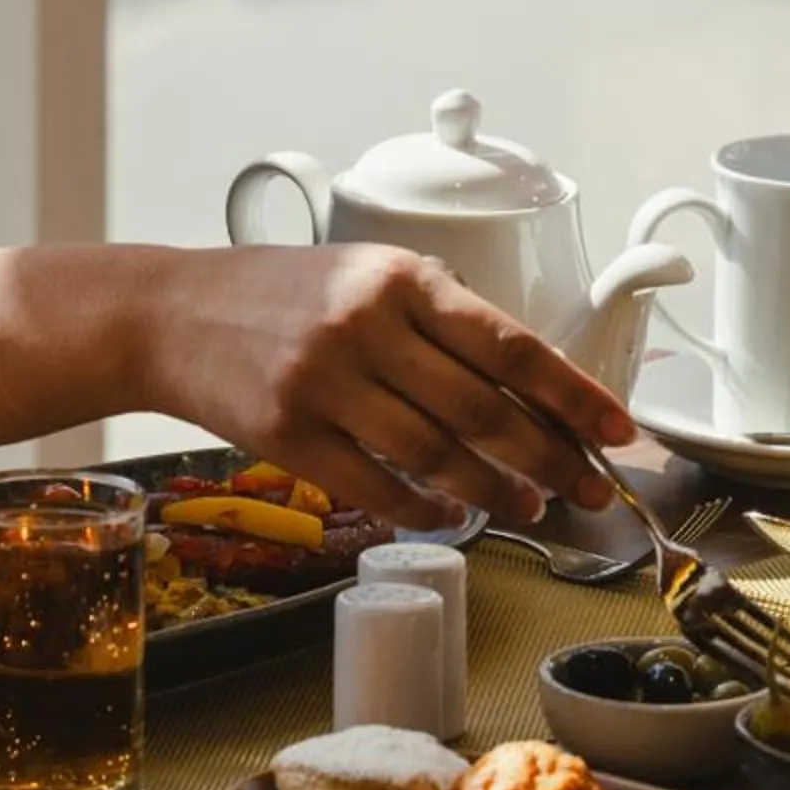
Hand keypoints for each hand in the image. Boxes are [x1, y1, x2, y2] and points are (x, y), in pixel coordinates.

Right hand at [139, 244, 637, 531]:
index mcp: (402, 278)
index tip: (618, 429)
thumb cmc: (284, 295)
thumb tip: (528, 385)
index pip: (511, 344)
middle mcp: (367, 326)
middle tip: (587, 488)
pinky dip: (423, 508)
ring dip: (494, 490)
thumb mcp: (366, 275)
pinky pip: (375, 486)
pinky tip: (450, 515)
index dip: (574, 394)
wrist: (172, 312)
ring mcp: (324, 382)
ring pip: (436, 454)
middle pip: (483, 409)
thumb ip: (439, 317)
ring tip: (529, 506)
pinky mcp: (287, 433)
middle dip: (550, 457)